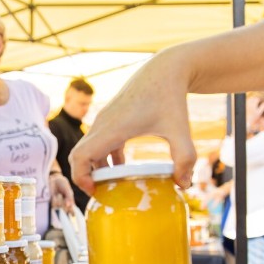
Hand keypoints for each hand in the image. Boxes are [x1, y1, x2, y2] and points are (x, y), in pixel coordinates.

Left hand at [49, 173, 74, 211]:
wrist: (54, 179)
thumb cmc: (62, 184)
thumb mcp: (68, 190)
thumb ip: (69, 198)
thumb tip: (69, 206)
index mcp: (70, 202)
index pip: (72, 211)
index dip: (72, 213)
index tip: (73, 214)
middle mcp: (64, 205)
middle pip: (66, 210)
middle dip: (65, 205)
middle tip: (65, 199)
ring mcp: (57, 204)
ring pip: (59, 208)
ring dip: (59, 201)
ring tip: (59, 194)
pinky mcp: (51, 203)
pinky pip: (53, 206)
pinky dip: (55, 201)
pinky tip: (54, 196)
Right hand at [69, 52, 196, 195]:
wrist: (166, 69)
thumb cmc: (171, 96)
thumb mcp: (180, 129)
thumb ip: (185, 158)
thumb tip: (184, 185)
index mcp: (112, 128)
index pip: (80, 156)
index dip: (81, 177)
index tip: (95, 191)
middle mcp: (102, 124)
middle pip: (78, 155)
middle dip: (85, 177)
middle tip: (100, 194)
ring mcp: (104, 120)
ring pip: (88, 149)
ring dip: (95, 168)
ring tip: (111, 185)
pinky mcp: (111, 118)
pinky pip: (98, 143)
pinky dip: (104, 158)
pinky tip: (121, 168)